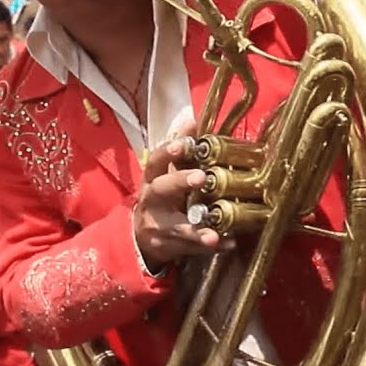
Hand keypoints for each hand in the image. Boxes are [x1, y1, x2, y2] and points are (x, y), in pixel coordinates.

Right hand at [133, 121, 232, 271]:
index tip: (185, 143)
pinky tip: (226, 243)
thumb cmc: (160, 196)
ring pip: (175, 226)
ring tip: (214, 233)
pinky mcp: (166, 246)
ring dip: (196, 229)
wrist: (138, 235)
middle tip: (201, 177)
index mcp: (153, 177)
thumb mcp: (164, 172)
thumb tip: (191, 118)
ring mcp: (157, 225)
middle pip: (161, 189)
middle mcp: (152, 199)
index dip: (169, 151)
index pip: (156, 160)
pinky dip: (207, 246)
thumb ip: (178, 149)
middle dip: (180, 182)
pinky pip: (188, 247)